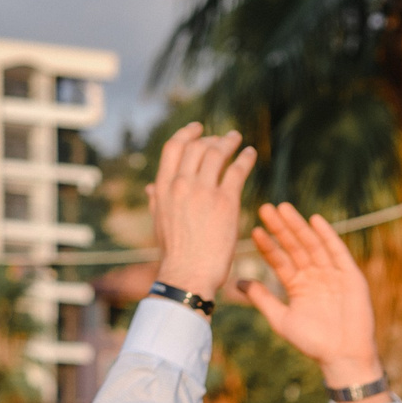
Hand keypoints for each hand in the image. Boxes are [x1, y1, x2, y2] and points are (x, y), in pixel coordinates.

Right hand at [148, 122, 255, 304]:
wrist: (188, 274)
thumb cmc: (175, 253)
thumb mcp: (159, 222)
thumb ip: (156, 200)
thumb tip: (150, 188)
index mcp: (164, 187)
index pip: (174, 148)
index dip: (187, 133)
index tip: (198, 128)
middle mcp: (182, 184)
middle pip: (197, 147)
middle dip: (211, 138)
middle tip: (223, 138)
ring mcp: (204, 191)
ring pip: (217, 154)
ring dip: (229, 143)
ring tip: (237, 140)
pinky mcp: (225, 202)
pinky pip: (237, 171)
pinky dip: (245, 159)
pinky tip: (251, 154)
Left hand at [243, 204, 383, 392]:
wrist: (343, 356)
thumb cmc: (313, 343)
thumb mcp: (281, 319)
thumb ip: (262, 298)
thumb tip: (238, 282)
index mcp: (298, 286)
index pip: (279, 260)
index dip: (268, 245)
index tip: (254, 229)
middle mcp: (315, 276)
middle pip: (294, 247)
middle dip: (281, 228)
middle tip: (265, 208)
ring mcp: (333, 274)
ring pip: (313, 245)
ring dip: (299, 226)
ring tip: (284, 208)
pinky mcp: (351, 276)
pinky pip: (338, 251)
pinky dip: (328, 236)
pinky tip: (315, 220)